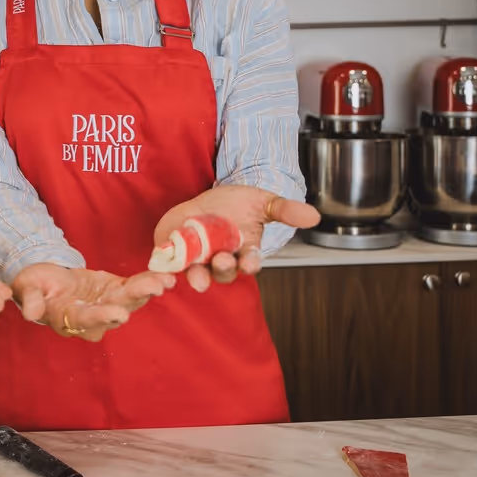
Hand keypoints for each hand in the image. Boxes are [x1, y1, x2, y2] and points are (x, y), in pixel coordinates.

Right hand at [10, 263, 176, 342]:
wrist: (46, 280)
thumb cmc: (33, 286)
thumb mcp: (27, 289)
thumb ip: (32, 300)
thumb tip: (31, 314)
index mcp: (69, 319)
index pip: (87, 319)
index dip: (103, 316)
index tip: (119, 313)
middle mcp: (93, 318)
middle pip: (116, 310)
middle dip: (135, 300)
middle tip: (153, 290)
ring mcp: (108, 304)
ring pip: (131, 300)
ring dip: (148, 289)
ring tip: (165, 281)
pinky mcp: (116, 290)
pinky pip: (135, 287)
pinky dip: (150, 282)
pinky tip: (168, 278)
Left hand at [153, 185, 319, 292]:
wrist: (210, 200)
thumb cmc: (238, 204)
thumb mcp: (262, 201)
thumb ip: (285, 210)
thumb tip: (314, 215)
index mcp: (244, 251)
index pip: (250, 262)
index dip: (250, 262)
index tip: (250, 261)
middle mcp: (221, 259)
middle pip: (223, 271)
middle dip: (222, 267)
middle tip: (220, 259)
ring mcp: (197, 259)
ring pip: (197, 273)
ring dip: (196, 276)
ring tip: (196, 276)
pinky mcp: (174, 253)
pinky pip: (170, 266)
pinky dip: (166, 271)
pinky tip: (163, 272)